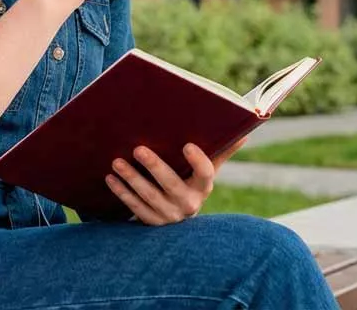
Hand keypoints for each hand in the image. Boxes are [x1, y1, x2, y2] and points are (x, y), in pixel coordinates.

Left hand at [104, 138, 248, 225]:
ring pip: (148, 197)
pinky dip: (122, 193)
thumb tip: (244, 132)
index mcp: (203, 187)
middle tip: (138, 148)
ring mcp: (169, 216)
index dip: (198, 161)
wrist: (180, 219)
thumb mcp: (206, 171)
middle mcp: (188, 204)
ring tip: (117, 162)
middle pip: (171, 184)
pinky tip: (111, 178)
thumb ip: (221, 151)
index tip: (187, 145)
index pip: (206, 174)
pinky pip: (135, 208)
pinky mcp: (152, 223)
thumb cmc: (192, 183)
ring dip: (131, 179)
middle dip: (154, 166)